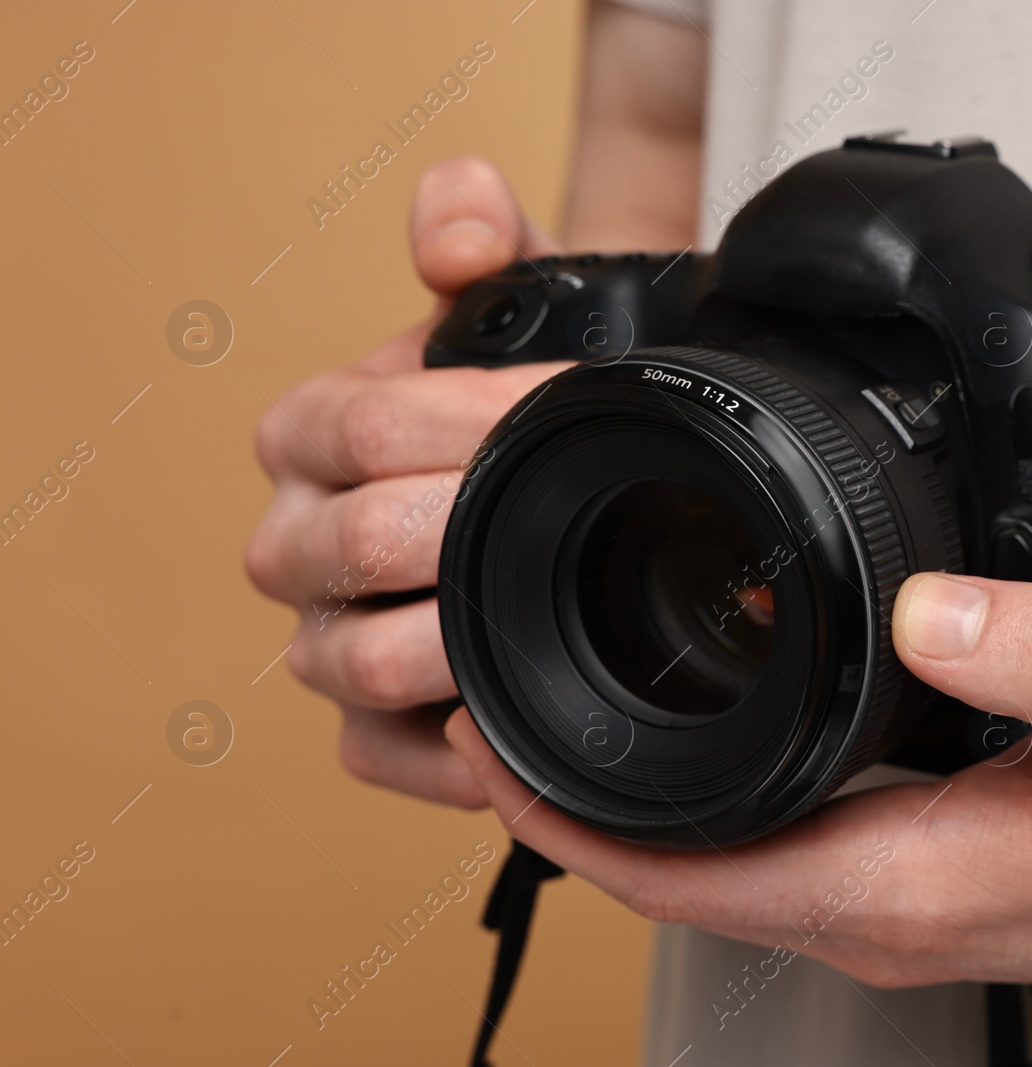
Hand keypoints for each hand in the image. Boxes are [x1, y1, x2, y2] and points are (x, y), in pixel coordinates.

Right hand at [246, 157, 567, 808]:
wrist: (562, 468)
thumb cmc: (529, 388)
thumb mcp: (515, 291)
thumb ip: (479, 231)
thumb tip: (454, 231)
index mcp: (312, 433)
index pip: (356, 427)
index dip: (465, 415)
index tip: (568, 404)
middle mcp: (298, 541)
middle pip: (348, 549)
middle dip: (468, 524)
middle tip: (575, 506)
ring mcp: (325, 640)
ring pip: (350, 660)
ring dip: (457, 638)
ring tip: (551, 603)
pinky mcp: (368, 726)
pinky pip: (379, 755)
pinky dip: (446, 753)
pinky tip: (517, 721)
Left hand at [446, 572, 1031, 1008]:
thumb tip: (935, 606)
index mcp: (907, 883)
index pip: (683, 870)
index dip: (563, 808)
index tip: (480, 726)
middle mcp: (883, 908)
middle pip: (676, 869)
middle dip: (572, 795)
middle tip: (496, 688)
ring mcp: (901, 898)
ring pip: (721, 857)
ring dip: (633, 794)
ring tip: (571, 692)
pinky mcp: (927, 873)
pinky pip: (778, 841)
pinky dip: (712, 788)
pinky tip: (712, 717)